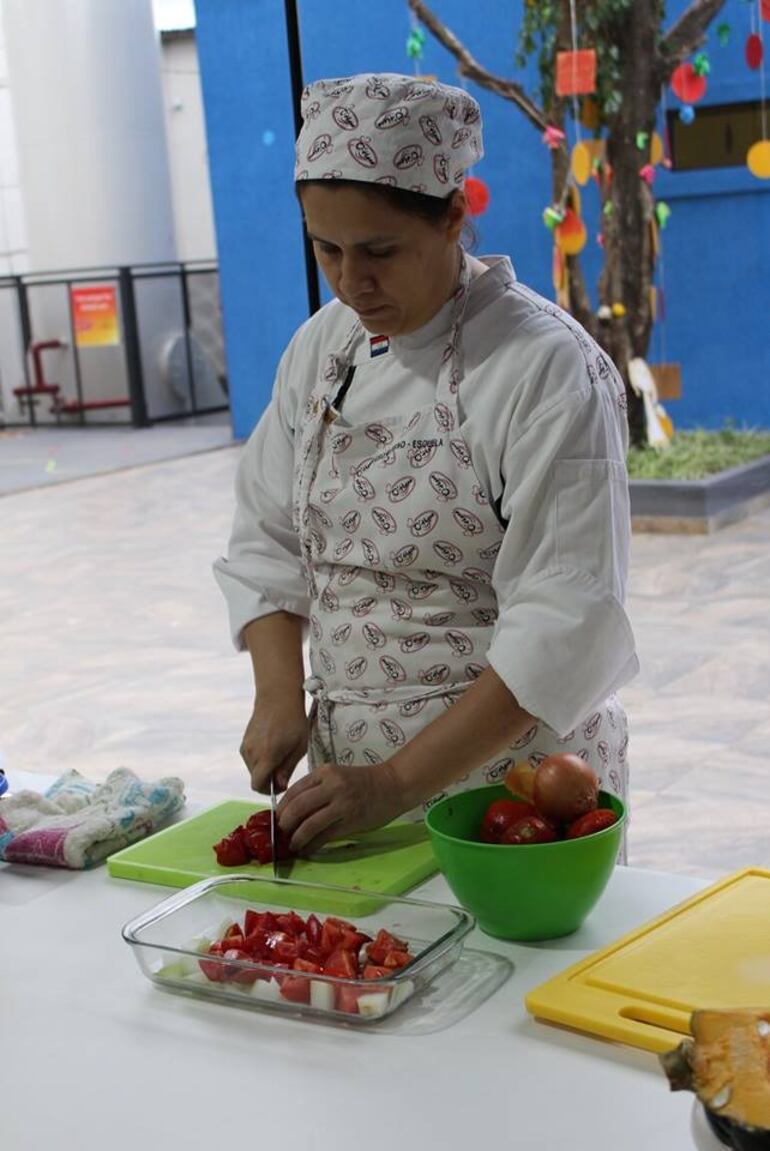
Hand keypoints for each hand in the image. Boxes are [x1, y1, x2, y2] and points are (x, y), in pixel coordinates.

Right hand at [240, 691, 307, 793]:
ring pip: (253, 770)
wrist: (277, 697)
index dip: (269, 791)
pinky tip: (273, 747)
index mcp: (267, 755)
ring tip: (280, 755)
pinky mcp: (244, 742)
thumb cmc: (293, 720)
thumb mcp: (299, 747)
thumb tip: (280, 785)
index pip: (258, 785)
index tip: (282, 785)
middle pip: (256, 779)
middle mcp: (252, 753)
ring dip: (264, 769)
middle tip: (285, 768)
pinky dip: (260, 760)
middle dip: (269, 780)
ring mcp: (246, 747)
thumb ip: (287, 768)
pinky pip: (251, 760)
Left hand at [277, 760, 403, 853]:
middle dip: (285, 823)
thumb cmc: (363, 781)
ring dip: (297, 838)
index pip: (295, 791)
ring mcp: (342, 804)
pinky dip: (312, 845)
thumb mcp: (337, 775)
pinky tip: (308, 849)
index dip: (282, 808)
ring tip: (293, 845)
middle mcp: (332, 786)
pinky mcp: (351, 821)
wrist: (392, 785)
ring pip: (309, 824)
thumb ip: (317, 788)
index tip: (277, 818)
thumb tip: (292, 811)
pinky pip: (325, 836)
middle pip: (298, 807)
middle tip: (281, 833)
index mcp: (325, 772)